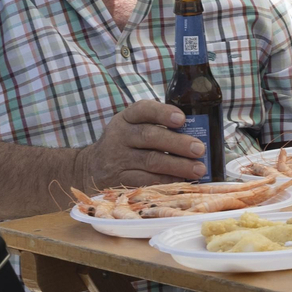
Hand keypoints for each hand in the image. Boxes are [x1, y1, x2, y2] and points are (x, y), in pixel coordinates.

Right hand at [78, 100, 206, 188]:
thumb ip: (157, 126)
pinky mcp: (119, 180)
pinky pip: (145, 181)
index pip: (143, 110)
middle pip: (150, 137)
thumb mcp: (133, 127)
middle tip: (200, 149)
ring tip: (199, 169)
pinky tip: (182, 182)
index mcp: (127, 118)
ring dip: (177, 166)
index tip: (181, 119)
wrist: (91, 168)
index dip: (163, 113)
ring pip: (150, 161)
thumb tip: (197, 134)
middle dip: (178, 143)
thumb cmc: (125, 144)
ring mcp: (118, 159)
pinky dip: (166, 182)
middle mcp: (120, 135)